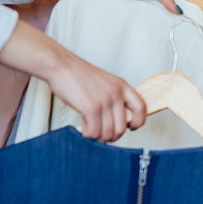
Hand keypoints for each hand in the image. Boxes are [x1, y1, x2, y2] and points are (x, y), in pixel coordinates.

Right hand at [0, 21, 146, 141]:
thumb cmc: (78, 75)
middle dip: (111, 136)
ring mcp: (104, 101)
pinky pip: (94, 132)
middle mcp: (116, 93)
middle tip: (101, 134)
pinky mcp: (90, 107)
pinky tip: (82, 128)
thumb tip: (115, 119)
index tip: (130, 127)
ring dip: (98, 137)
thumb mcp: (105, 82)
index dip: (138, 121)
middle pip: (122, 127)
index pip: (141, 108)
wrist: (61, 65)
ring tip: (90, 131)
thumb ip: (113, 97)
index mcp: (122, 86)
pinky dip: (87, 134)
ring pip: (108, 133)